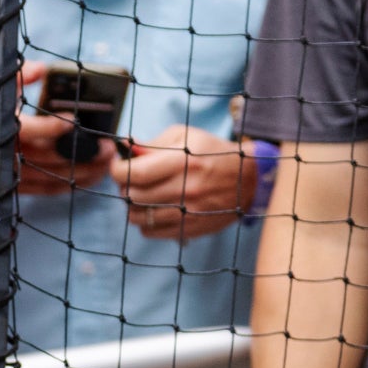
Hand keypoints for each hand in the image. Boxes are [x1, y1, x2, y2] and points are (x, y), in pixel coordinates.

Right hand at [14, 64, 103, 198]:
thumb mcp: (0, 86)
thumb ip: (20, 73)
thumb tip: (41, 70)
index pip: (26, 130)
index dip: (51, 127)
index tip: (74, 120)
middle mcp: (3, 153)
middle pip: (46, 157)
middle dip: (80, 152)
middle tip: (106, 146)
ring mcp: (10, 174)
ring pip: (51, 176)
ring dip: (82, 171)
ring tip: (106, 161)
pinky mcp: (16, 187)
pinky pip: (47, 190)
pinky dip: (71, 185)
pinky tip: (91, 177)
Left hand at [114, 128, 255, 241]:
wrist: (249, 178)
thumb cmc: (212, 152)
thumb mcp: (185, 136)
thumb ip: (152, 143)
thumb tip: (124, 147)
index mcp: (181, 162)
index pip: (133, 173)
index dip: (117, 170)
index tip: (119, 166)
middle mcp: (184, 189)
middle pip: (131, 196)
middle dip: (124, 187)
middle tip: (131, 180)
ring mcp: (187, 212)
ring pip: (137, 217)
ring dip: (133, 206)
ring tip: (142, 195)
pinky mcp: (190, 229)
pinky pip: (151, 232)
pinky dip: (146, 222)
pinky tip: (155, 209)